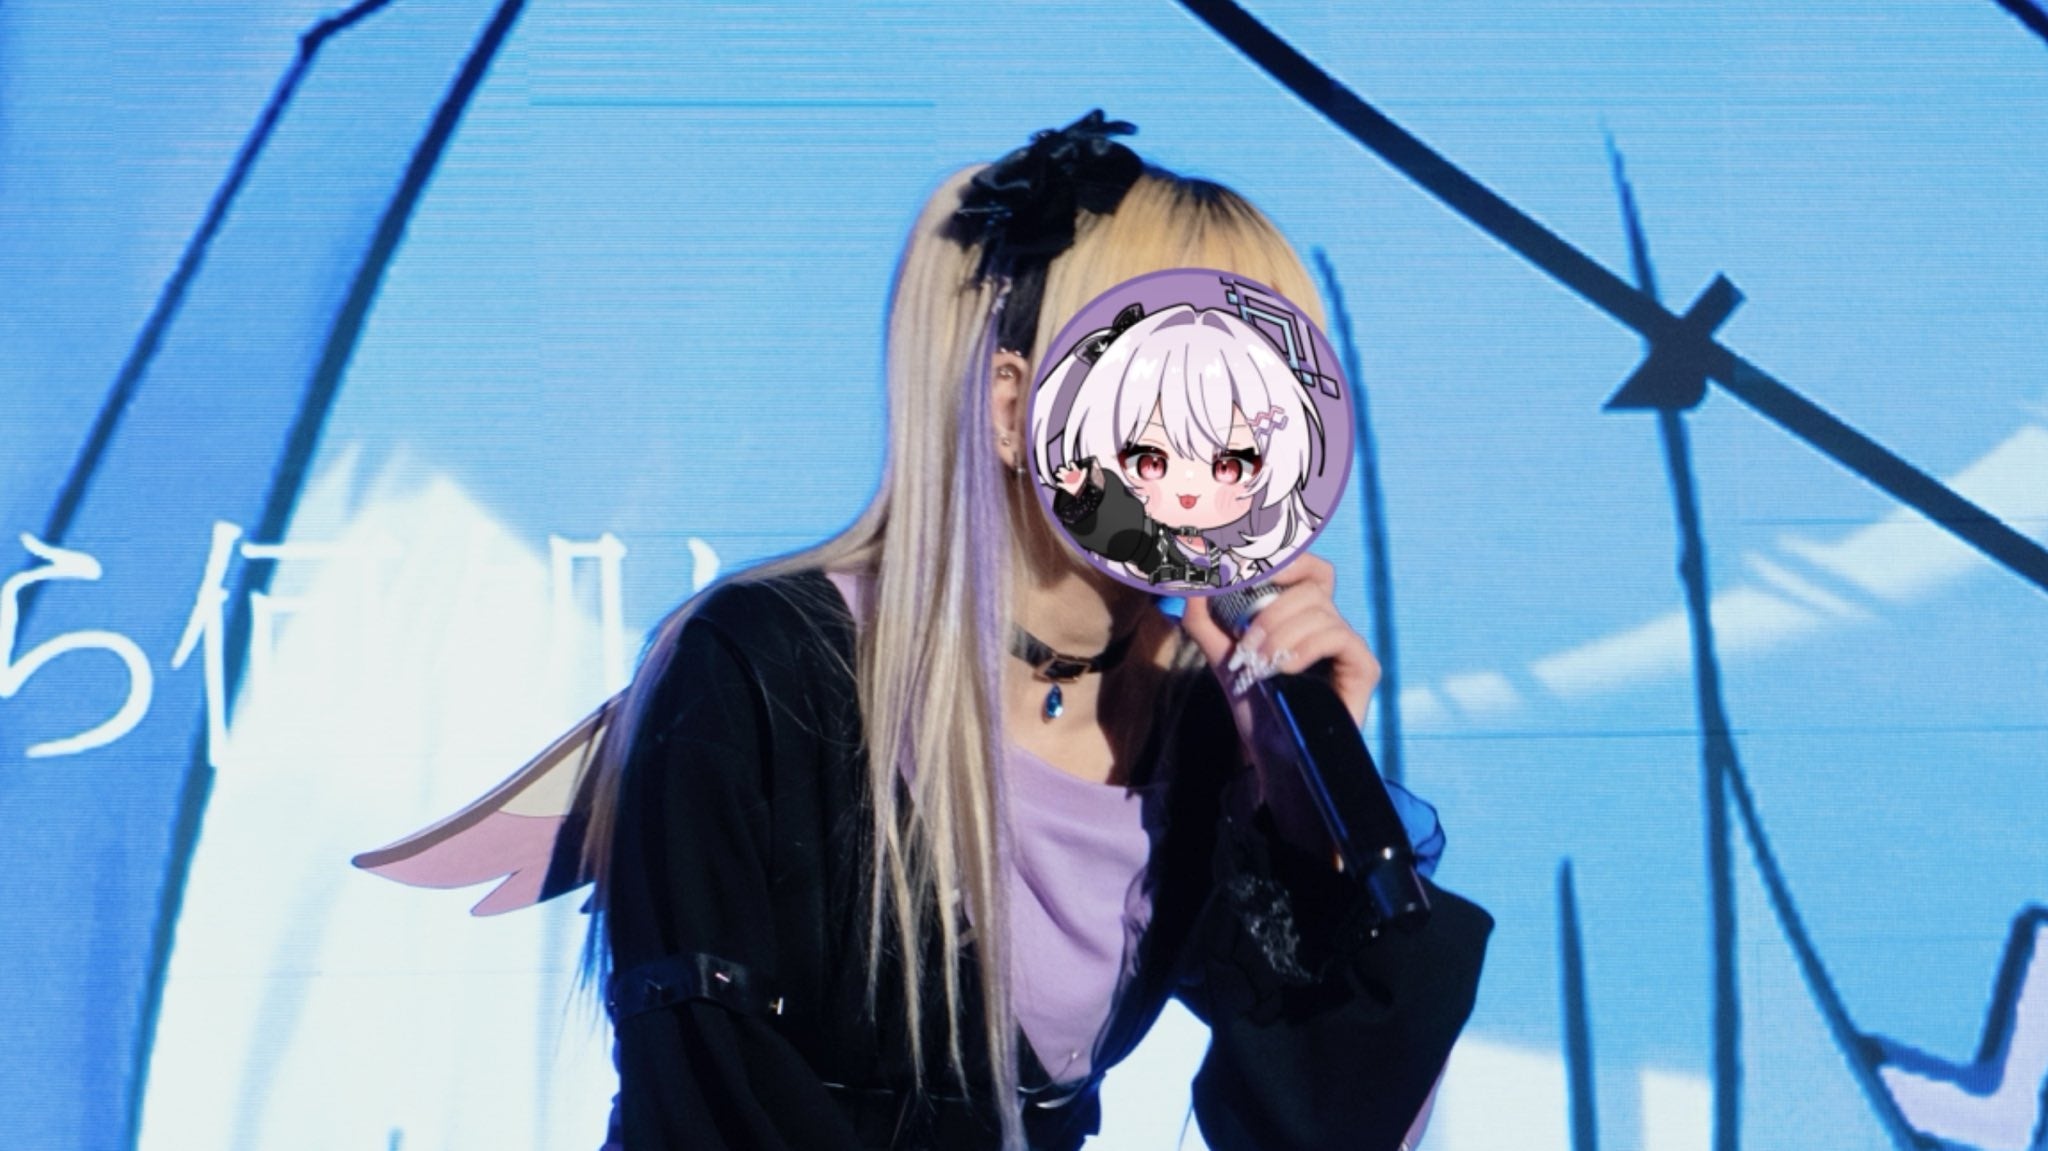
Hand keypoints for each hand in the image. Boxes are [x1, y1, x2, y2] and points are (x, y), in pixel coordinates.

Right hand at [1053, 459, 1097, 494]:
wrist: (1080, 492)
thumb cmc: (1082, 485)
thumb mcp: (1084, 477)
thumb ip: (1084, 473)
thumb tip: (1085, 468)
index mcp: (1076, 474)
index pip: (1074, 468)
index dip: (1073, 465)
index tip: (1071, 463)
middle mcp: (1072, 477)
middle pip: (1066, 472)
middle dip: (1063, 470)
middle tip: (1061, 468)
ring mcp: (1068, 481)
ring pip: (1063, 477)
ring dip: (1060, 475)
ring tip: (1057, 474)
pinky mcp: (1066, 486)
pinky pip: (1062, 485)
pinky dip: (1059, 484)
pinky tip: (1058, 483)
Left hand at [1181, 553, 1379, 728]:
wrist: (1275, 757)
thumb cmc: (1257, 708)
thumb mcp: (1222, 659)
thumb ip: (1204, 621)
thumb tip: (1191, 585)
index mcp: (1302, 615)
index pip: (1308, 569)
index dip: (1287, 560)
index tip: (1250, 570)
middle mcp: (1330, 624)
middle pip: (1311, 587)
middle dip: (1271, 610)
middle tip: (1246, 644)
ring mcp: (1349, 645)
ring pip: (1321, 612)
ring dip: (1281, 636)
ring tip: (1259, 666)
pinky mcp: (1364, 667)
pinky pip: (1339, 638)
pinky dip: (1306, 648)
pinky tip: (1286, 670)